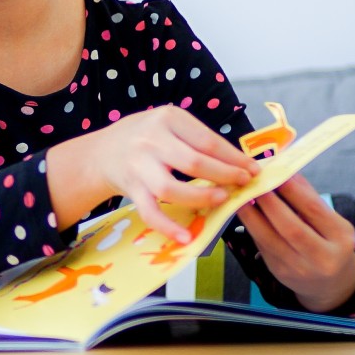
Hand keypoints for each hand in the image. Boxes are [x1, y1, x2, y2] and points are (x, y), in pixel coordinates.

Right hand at [44, 106, 258, 243]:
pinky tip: (186, 236)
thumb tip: (238, 160)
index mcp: (167, 118)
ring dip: (201, 198)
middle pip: (194, 162)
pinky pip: (151, 212)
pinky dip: (169, 227)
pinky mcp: (131, 189)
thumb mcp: (168, 124)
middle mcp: (151, 140)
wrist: (101, 152)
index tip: (253, 169)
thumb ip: (196, 138)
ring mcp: (139, 166)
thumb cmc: (143, 137)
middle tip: (244, 184)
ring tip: (221, 200)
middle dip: (225, 176)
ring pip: (172, 189)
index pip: (208, 140)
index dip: (234, 158)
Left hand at [236, 173, 354, 312]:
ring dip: (252, 216)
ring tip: (241, 197)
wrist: (330, 284)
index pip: (313, 210)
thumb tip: (286, 170)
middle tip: (254, 183)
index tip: (275, 172)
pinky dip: (252, 228)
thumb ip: (309, 198)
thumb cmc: (330, 243)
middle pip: (291, 228)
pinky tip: (245, 214)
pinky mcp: (280, 273)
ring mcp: (300, 269)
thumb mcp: (330, 221)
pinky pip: (262, 247)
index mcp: (340, 237)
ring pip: (270, 240)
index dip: (292, 190)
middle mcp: (323, 257)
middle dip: (270, 203)